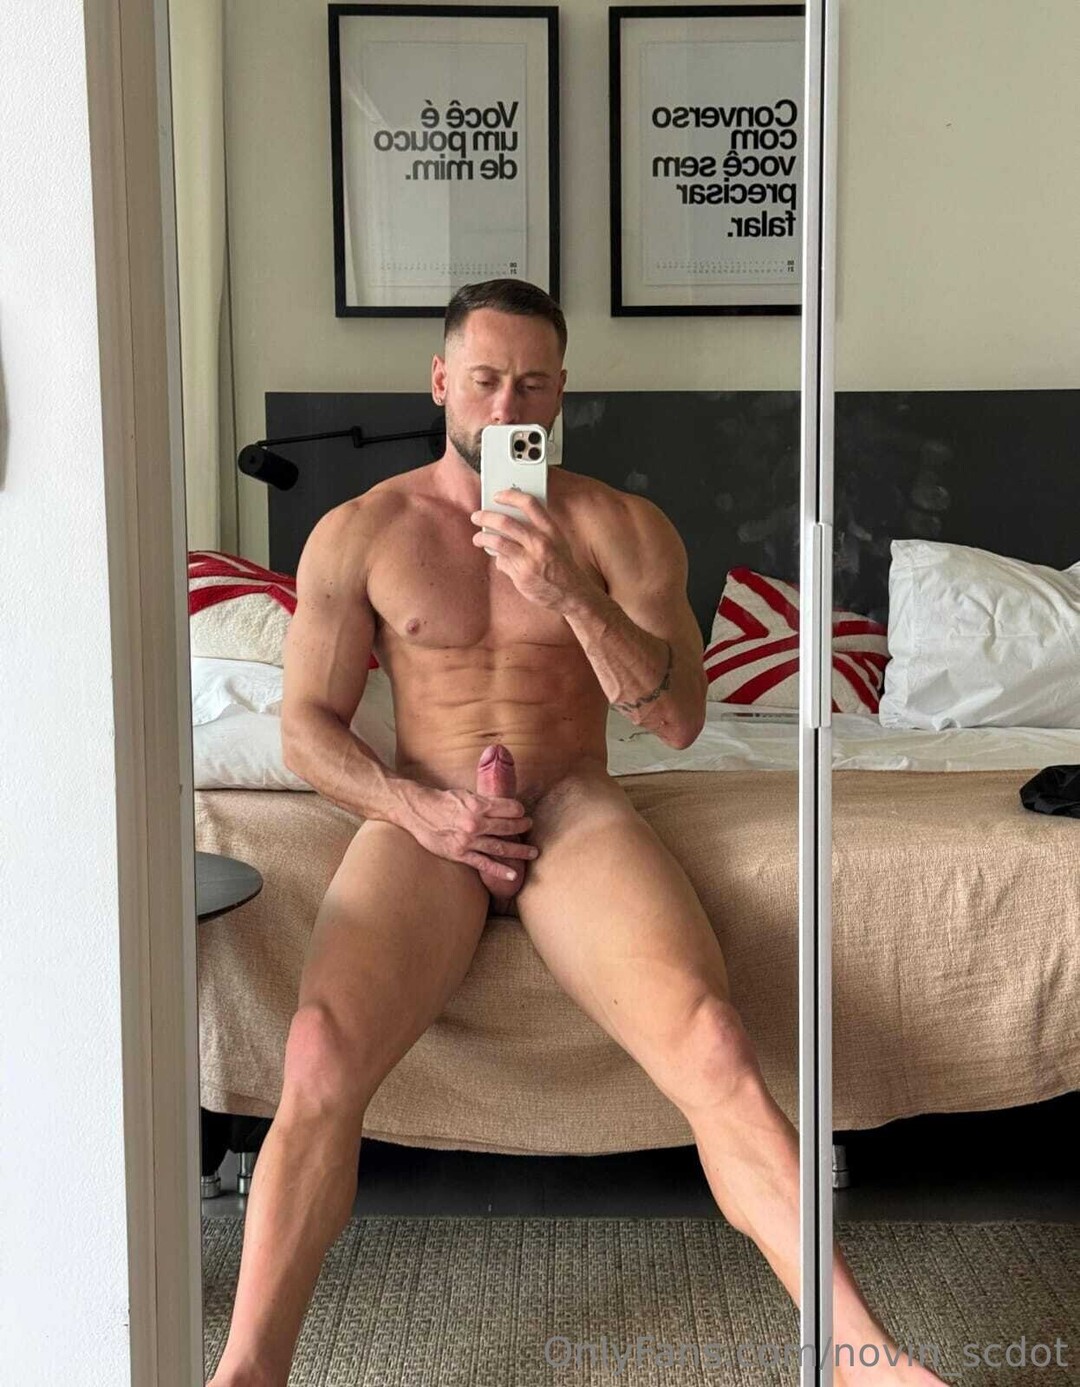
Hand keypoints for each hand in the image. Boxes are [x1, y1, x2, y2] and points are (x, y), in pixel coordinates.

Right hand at [401, 782, 538, 882]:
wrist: (417, 811)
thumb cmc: (442, 801)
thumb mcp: (465, 794)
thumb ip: (483, 801)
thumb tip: (503, 805)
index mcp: (477, 805)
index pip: (509, 808)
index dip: (519, 810)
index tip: (522, 812)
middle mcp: (475, 823)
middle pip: (508, 827)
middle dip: (522, 827)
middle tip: (530, 827)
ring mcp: (468, 840)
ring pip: (500, 847)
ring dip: (519, 850)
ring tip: (533, 852)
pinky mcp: (460, 854)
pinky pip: (483, 864)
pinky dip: (499, 870)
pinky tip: (513, 874)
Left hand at [470, 491, 595, 612]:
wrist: (572, 593)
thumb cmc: (562, 564)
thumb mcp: (557, 540)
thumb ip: (537, 528)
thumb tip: (509, 516)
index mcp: (551, 530)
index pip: (529, 504)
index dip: (510, 496)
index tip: (497, 496)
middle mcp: (540, 543)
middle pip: (505, 522)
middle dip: (485, 517)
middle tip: (476, 517)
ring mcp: (529, 560)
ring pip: (497, 542)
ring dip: (482, 538)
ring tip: (478, 538)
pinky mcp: (521, 576)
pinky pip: (501, 562)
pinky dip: (498, 559)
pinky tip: (501, 559)